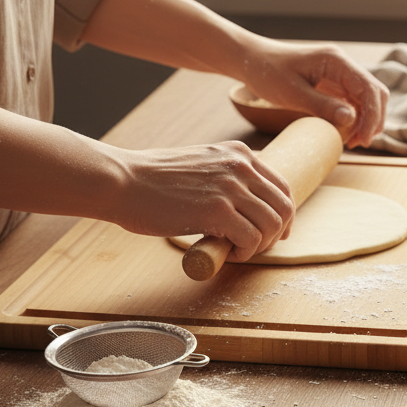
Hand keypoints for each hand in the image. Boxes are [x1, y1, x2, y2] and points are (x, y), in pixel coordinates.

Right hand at [110, 141, 294, 261]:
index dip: (284, 213)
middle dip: (277, 232)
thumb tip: (244, 202)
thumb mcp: (200, 163)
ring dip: (262, 245)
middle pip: (284, 206)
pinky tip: (231, 253)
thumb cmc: (152, 179)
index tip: (275, 231)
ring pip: (273, 224)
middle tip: (258, 247)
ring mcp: (231, 188)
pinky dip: (246, 252)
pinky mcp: (217, 211)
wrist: (122, 181)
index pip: (282, 186)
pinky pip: (252, 239)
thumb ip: (225, 175)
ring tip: (241, 251)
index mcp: (239, 153)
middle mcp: (241, 166)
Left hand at [239, 40, 388, 148]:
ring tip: (353, 142)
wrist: (252, 60)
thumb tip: (351, 119)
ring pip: (367, 98)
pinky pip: (353, 101)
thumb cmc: (267, 72)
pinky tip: (345, 134)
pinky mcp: (333, 84)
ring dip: (366, 120)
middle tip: (360, 143)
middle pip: (375, 92)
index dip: (372, 115)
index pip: (368, 88)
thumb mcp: (292, 93)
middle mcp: (342, 65)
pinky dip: (355, 118)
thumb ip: (322, 106)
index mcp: (336, 61)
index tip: (363, 139)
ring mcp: (339, 74)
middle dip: (373, 120)